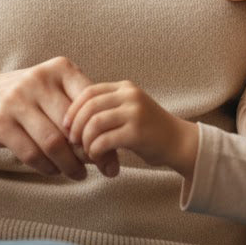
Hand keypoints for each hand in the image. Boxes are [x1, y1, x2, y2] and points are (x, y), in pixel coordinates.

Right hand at [0, 57, 117, 180]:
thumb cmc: (34, 100)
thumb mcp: (57, 92)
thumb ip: (83, 112)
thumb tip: (114, 152)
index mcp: (59, 69)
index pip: (89, 102)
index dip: (101, 129)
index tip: (110, 149)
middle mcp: (38, 79)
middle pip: (72, 126)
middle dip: (89, 152)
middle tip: (100, 167)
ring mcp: (16, 99)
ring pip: (53, 142)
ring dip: (69, 165)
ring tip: (79, 173)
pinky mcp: (0, 121)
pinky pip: (31, 153)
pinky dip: (47, 168)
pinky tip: (54, 171)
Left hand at [64, 81, 197, 180]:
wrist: (180, 142)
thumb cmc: (148, 130)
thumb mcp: (128, 109)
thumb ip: (107, 107)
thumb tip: (71, 118)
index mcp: (125, 87)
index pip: (89, 92)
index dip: (73, 109)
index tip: (66, 125)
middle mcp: (130, 96)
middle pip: (89, 106)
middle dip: (75, 125)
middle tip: (72, 141)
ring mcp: (135, 113)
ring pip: (95, 123)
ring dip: (85, 140)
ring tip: (86, 150)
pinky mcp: (138, 133)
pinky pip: (105, 140)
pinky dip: (95, 150)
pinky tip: (97, 157)